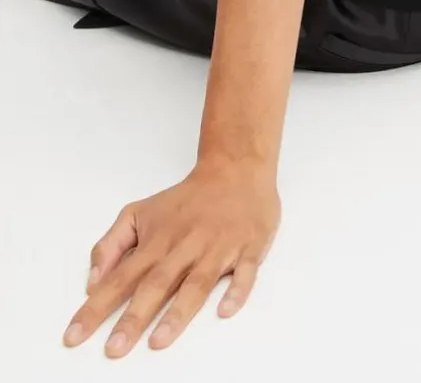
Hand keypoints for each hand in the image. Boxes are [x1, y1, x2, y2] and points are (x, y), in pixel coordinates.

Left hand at [62, 159, 280, 356]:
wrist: (236, 169)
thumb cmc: (186, 200)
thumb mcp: (139, 212)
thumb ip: (111, 244)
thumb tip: (92, 282)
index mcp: (157, 240)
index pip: (120, 278)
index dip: (96, 308)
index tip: (74, 336)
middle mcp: (184, 246)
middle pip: (156, 284)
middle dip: (133, 318)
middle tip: (114, 349)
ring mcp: (218, 248)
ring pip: (196, 283)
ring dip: (177, 312)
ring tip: (158, 341)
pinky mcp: (248, 248)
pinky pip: (244, 273)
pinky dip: (235, 291)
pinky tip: (224, 310)